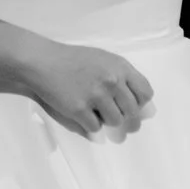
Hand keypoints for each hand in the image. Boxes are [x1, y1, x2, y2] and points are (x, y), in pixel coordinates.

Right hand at [25, 43, 154, 135]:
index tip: (131, 106)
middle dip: (125, 117)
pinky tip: (80, 112)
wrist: (44, 62)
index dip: (140, 103)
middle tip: (113, 115)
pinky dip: (89, 124)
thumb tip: (138, 103)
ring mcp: (96, 96)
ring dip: (106, 120)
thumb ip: (122, 77)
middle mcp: (112, 81)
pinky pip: (95, 128)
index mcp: (120, 67)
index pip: (145, 93)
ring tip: (93, 109)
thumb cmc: (74, 60)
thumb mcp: (104, 60)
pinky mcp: (80, 110)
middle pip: (132, 112)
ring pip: (115, 121)